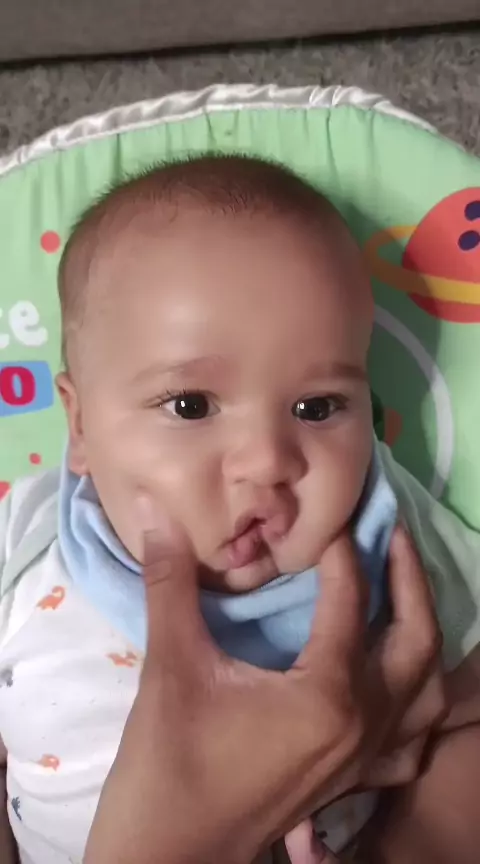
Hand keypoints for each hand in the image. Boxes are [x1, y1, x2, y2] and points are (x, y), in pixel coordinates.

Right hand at [84, 514, 441, 863]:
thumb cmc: (170, 760)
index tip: (326, 515)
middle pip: (415, 639)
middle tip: (389, 531)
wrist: (170, 851)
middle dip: (409, 578)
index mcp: (328, 695)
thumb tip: (157, 516)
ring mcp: (365, 758)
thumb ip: (170, 584)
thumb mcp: (171, 665)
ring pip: (426, 691)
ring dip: (422, 635)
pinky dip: (417, 703)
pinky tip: (396, 680)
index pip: (350, 601)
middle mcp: (363, 725)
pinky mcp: (353, 781)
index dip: (340, 550)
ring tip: (401, 592)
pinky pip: (410, 739)